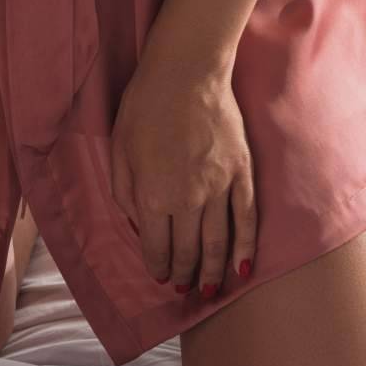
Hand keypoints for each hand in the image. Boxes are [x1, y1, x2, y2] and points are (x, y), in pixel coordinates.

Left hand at [110, 45, 257, 298]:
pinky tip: (244, 269)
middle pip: (190, 250)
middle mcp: (190, 198)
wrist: (186, 74)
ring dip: (215, 271)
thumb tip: (139, 226)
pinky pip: (247, 220)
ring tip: (210, 290)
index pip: (157, 246)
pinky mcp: (243, 174)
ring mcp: (221, 188)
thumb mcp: (118, 152)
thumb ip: (126, 195)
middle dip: (185, 274)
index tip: (159, 276)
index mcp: (154, 195)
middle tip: (183, 288)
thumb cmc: (143, 110)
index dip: (158, 265)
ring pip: (221, 242)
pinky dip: (246, 248)